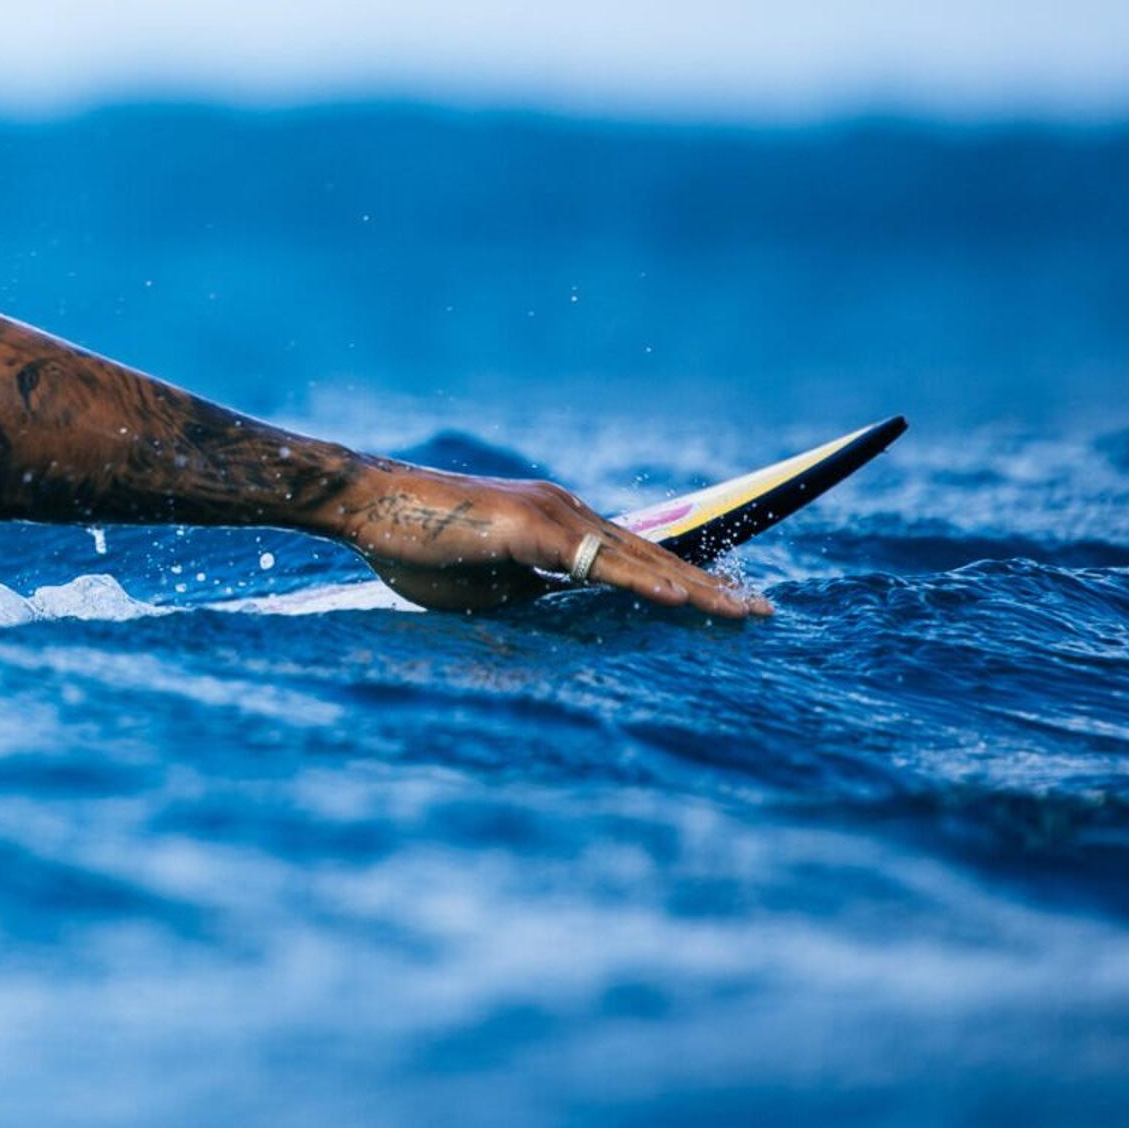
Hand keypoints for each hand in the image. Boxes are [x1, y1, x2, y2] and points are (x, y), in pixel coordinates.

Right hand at [326, 465, 771, 620]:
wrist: (363, 503)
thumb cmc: (412, 544)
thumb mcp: (484, 587)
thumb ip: (531, 598)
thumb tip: (565, 625)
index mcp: (557, 526)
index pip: (634, 557)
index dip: (684, 580)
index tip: (729, 603)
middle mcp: (565, 510)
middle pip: (652, 555)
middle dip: (713, 585)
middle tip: (765, 612)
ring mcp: (550, 514)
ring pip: (637, 558)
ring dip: (695, 587)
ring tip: (743, 611)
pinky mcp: (529, 527)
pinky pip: (594, 563)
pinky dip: (640, 581)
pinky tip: (677, 598)